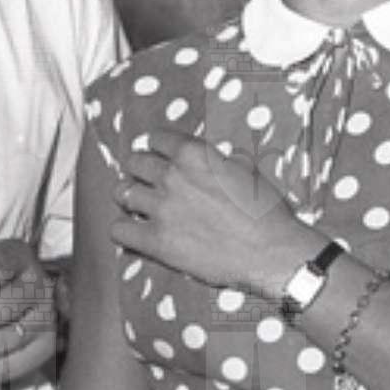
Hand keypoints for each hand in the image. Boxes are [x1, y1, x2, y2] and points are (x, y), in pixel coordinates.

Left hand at [108, 131, 311, 301]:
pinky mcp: (156, 241)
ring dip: (130, 197)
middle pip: (134, 162)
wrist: (270, 250)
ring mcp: (161, 209)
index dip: (158, 147)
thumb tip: (212, 161)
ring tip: (138, 206)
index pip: (157, 138)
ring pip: (122, 193)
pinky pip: (119, 230)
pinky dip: (124, 230)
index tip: (160, 155)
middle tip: (146, 180)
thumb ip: (217, 162)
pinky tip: (136, 233)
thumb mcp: (245, 171)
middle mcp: (173, 176)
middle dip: (139, 169)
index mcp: (195, 154)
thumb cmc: (264, 211)